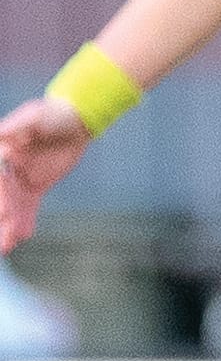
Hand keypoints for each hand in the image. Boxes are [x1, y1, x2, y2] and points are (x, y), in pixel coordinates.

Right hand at [0, 95, 89, 249]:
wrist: (73, 119)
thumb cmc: (52, 113)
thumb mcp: (35, 116)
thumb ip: (18, 126)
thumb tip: (3, 133)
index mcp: (3, 150)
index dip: (1, 192)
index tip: (2, 211)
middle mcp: (7, 166)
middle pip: (2, 195)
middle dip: (2, 215)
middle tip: (2, 239)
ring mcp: (20, 177)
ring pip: (12, 205)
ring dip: (8, 225)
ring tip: (5, 247)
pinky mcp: (35, 185)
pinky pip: (28, 206)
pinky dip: (24, 220)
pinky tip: (21, 237)